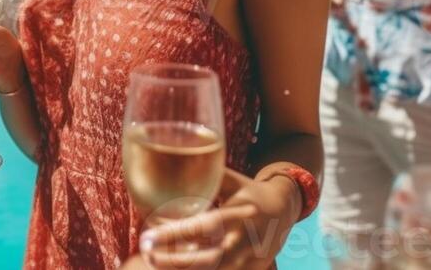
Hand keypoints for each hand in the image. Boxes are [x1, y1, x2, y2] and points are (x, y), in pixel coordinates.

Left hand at [138, 167, 297, 267]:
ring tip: (156, 261)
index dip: (173, 234)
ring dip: (183, 269)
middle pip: (206, 262)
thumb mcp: (230, 181)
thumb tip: (170, 171)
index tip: (147, 236)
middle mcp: (244, 243)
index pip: (201, 227)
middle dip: (172, 262)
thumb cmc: (248, 191)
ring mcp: (248, 264)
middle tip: (146, 253)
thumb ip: (206, 181)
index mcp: (238, 214)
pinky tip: (177, 267)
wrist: (284, 210)